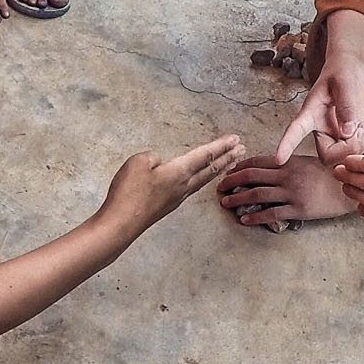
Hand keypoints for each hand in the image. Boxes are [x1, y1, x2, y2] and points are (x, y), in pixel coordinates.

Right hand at [98, 135, 246, 234]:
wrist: (121, 223)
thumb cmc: (129, 192)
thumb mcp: (138, 162)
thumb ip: (153, 157)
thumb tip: (160, 162)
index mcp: (179, 172)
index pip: (205, 155)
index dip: (221, 146)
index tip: (236, 139)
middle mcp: (183, 186)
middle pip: (210, 169)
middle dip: (227, 158)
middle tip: (242, 149)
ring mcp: (177, 198)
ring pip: (204, 180)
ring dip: (218, 169)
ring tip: (229, 162)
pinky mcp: (168, 205)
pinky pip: (193, 188)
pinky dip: (204, 179)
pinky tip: (200, 179)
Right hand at [273, 46, 363, 165]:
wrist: (352, 70)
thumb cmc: (342, 71)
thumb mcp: (344, 81)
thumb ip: (346, 105)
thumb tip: (348, 132)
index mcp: (311, 113)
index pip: (295, 131)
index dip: (287, 145)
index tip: (278, 159)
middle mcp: (321, 129)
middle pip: (327, 156)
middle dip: (348, 149)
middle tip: (361, 129)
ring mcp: (336, 135)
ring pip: (343, 159)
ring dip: (361, 147)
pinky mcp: (349, 138)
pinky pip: (357, 155)